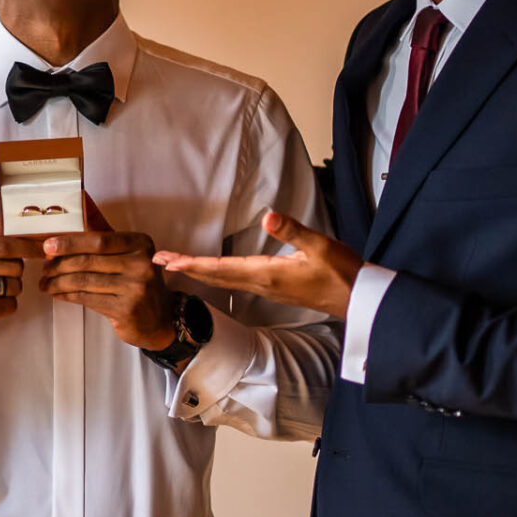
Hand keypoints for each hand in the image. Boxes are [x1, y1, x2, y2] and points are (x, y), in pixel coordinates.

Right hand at [0, 217, 43, 362]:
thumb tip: (15, 214)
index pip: (5, 244)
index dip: (29, 247)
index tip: (46, 250)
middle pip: (14, 266)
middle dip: (17, 273)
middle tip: (2, 277)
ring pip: (14, 287)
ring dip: (12, 291)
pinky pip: (8, 305)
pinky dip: (7, 306)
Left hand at [39, 192, 174, 350]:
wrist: (159, 317)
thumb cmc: (136, 279)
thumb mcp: (127, 251)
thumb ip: (103, 228)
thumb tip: (81, 199)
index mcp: (140, 243)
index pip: (99, 240)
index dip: (70, 242)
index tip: (48, 246)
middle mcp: (142, 264)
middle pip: (89, 261)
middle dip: (59, 264)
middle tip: (44, 267)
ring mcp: (136, 288)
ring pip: (85, 281)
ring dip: (58, 282)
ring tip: (45, 283)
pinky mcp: (126, 309)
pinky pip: (87, 299)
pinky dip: (68, 296)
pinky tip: (57, 294)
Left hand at [152, 210, 361, 317]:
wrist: (358, 299)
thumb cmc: (342, 273)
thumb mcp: (320, 246)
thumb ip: (293, 230)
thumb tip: (269, 216)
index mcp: (267, 274)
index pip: (220, 269)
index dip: (192, 264)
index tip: (168, 261)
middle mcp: (261, 284)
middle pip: (215, 277)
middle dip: (186, 268)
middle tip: (159, 262)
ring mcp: (267, 288)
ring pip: (223, 280)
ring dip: (198, 272)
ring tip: (176, 265)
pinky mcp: (274, 288)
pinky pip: (235, 282)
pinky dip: (216, 275)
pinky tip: (212, 272)